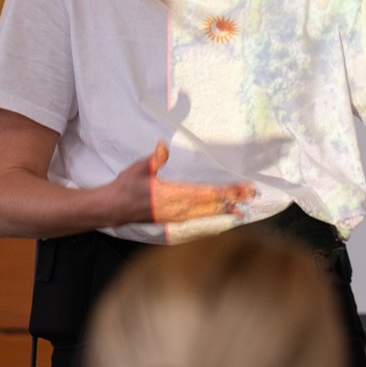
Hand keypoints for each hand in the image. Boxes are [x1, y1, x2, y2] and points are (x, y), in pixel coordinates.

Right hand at [103, 142, 255, 225]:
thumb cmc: (126, 186)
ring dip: (225, 209)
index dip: (225, 191)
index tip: (241, 188)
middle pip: (210, 204)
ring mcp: (175, 216)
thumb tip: (163, 147)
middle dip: (232, 200)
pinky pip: (197, 219)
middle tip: (252, 195)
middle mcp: (177, 208)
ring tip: (243, 206)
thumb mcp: (139, 169)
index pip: (205, 193)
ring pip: (206, 213)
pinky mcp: (173, 220)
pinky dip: (212, 217)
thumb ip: (153, 160)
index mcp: (171, 195)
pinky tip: (222, 215)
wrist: (113, 208)